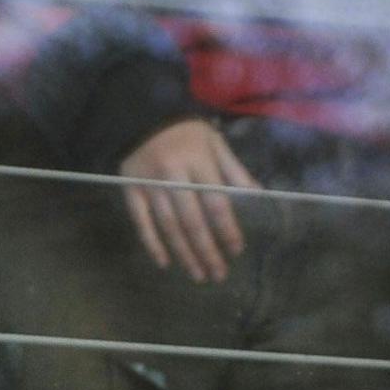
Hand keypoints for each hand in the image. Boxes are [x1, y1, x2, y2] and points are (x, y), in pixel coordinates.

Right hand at [119, 118, 261, 284]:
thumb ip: (234, 171)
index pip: (216, 203)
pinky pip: (141, 222)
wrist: (142, 114)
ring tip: (198, 275)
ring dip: (184, 254)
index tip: (236, 250)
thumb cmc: (187, 132)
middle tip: (219, 274)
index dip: (227, 229)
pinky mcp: (131, 190)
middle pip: (192, 221)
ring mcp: (149, 184)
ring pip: (169, 226)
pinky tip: (164, 263)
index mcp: (198, 162)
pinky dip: (152, 244)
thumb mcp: (215, 143)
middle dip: (207, 251)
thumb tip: (259, 198)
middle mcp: (173, 175)